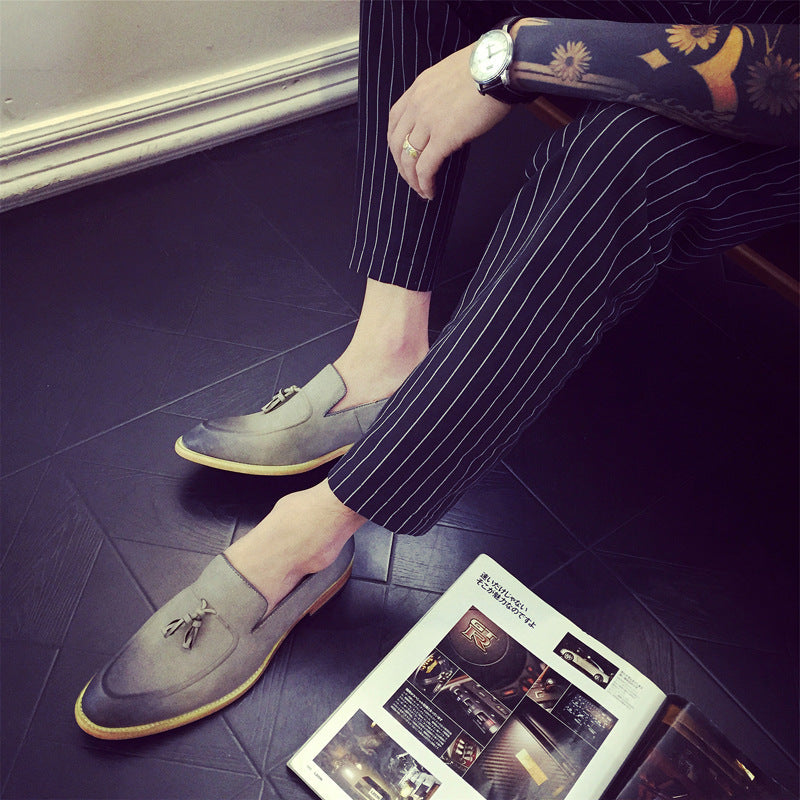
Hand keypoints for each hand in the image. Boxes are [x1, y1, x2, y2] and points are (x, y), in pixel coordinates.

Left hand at [388, 44, 511, 199]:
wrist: (500, 65)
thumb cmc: (487, 67)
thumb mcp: (451, 75)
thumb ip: (440, 95)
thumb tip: (446, 115)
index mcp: (418, 88)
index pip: (394, 120)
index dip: (396, 143)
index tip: (403, 155)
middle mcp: (418, 104)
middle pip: (397, 143)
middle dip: (401, 166)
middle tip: (411, 179)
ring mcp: (429, 120)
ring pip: (408, 159)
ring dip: (413, 180)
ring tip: (421, 191)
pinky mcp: (444, 137)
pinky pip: (425, 167)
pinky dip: (424, 183)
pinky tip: (430, 192)